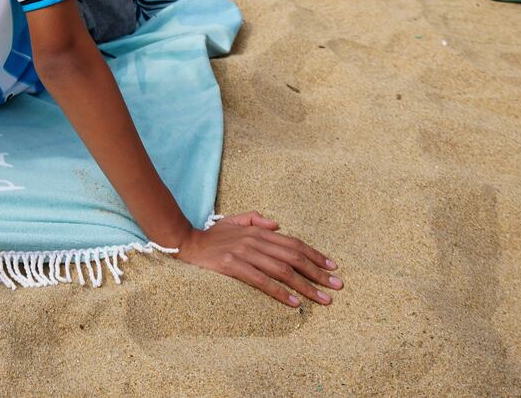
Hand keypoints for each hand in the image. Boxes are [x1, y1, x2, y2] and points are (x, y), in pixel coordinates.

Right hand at [176, 211, 341, 306]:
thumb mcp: (232, 221)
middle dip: (318, 273)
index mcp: (258, 231)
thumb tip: (277, 224)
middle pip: (294, 257)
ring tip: (322, 299)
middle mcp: (254, 240)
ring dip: (305, 286)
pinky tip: (294, 302)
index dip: (315, 255)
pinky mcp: (232, 266)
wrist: (184, 243)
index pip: (294, 243)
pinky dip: (280, 292)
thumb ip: (254, 219)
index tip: (333, 268)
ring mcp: (243, 253)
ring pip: (282, 270)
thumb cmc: (210, 236)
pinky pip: (261, 281)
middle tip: (336, 287)